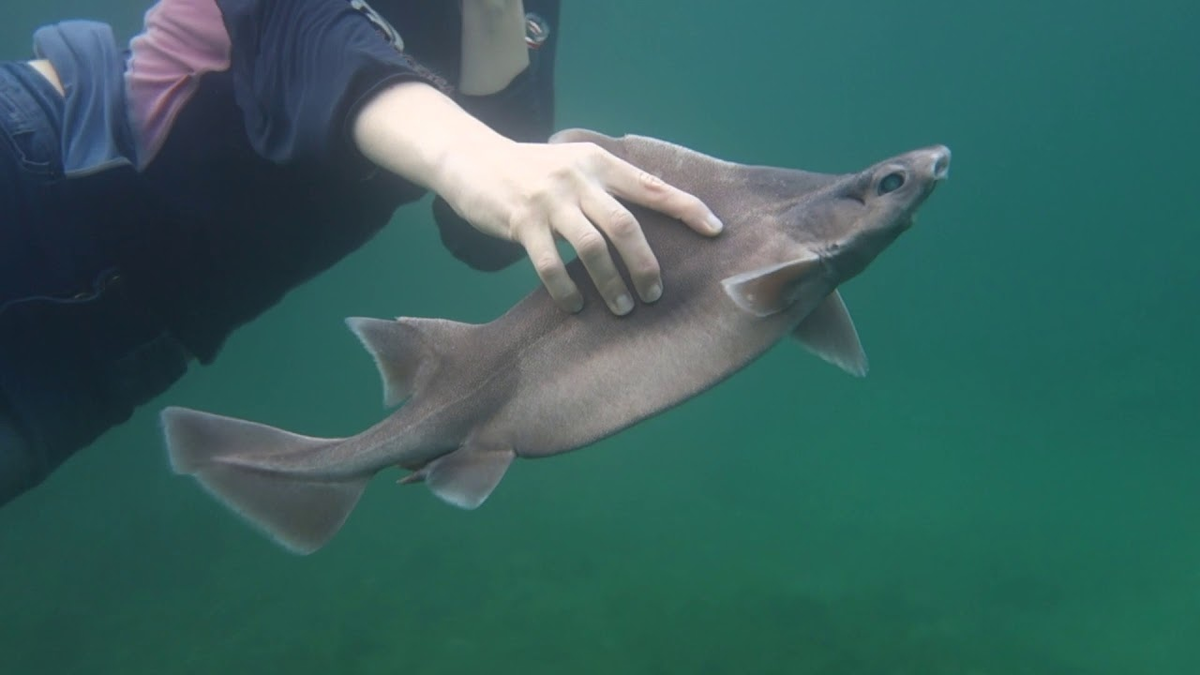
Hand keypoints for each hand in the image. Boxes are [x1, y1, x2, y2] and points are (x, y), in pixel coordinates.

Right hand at [436, 138, 723, 313]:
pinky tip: (575, 306)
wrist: (471, 158)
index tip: (715, 230)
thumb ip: (607, 188)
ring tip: (623, 308)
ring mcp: (548, 199)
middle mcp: (578, 177)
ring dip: (611, 284)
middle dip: (645, 264)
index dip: (687, 208)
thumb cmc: (531, 171)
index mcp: (599, 162)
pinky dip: (566, 290)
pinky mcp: (521, 221)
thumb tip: (646, 228)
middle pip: (625, 225)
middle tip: (656, 295)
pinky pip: (549, 264)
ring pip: (591, 249)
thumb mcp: (574, 165)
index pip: (653, 186)